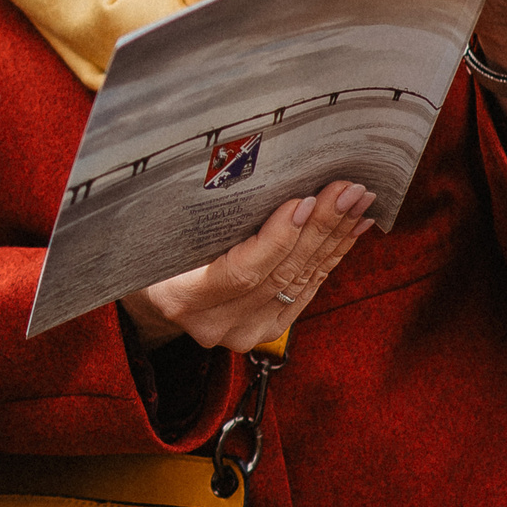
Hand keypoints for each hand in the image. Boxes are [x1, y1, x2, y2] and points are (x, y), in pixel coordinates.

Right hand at [120, 180, 373, 351]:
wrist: (149, 289)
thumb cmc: (148, 245)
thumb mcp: (158, 229)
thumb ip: (199, 217)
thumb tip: (247, 174)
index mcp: (180, 298)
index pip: (241, 271)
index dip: (278, 238)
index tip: (305, 201)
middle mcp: (215, 324)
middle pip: (279, 275)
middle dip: (319, 230)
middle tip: (347, 191)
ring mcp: (243, 332)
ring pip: (299, 283)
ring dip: (334, 240)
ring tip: (358, 203)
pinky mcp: (267, 331)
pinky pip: (306, 291)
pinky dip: (331, 258)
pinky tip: (352, 230)